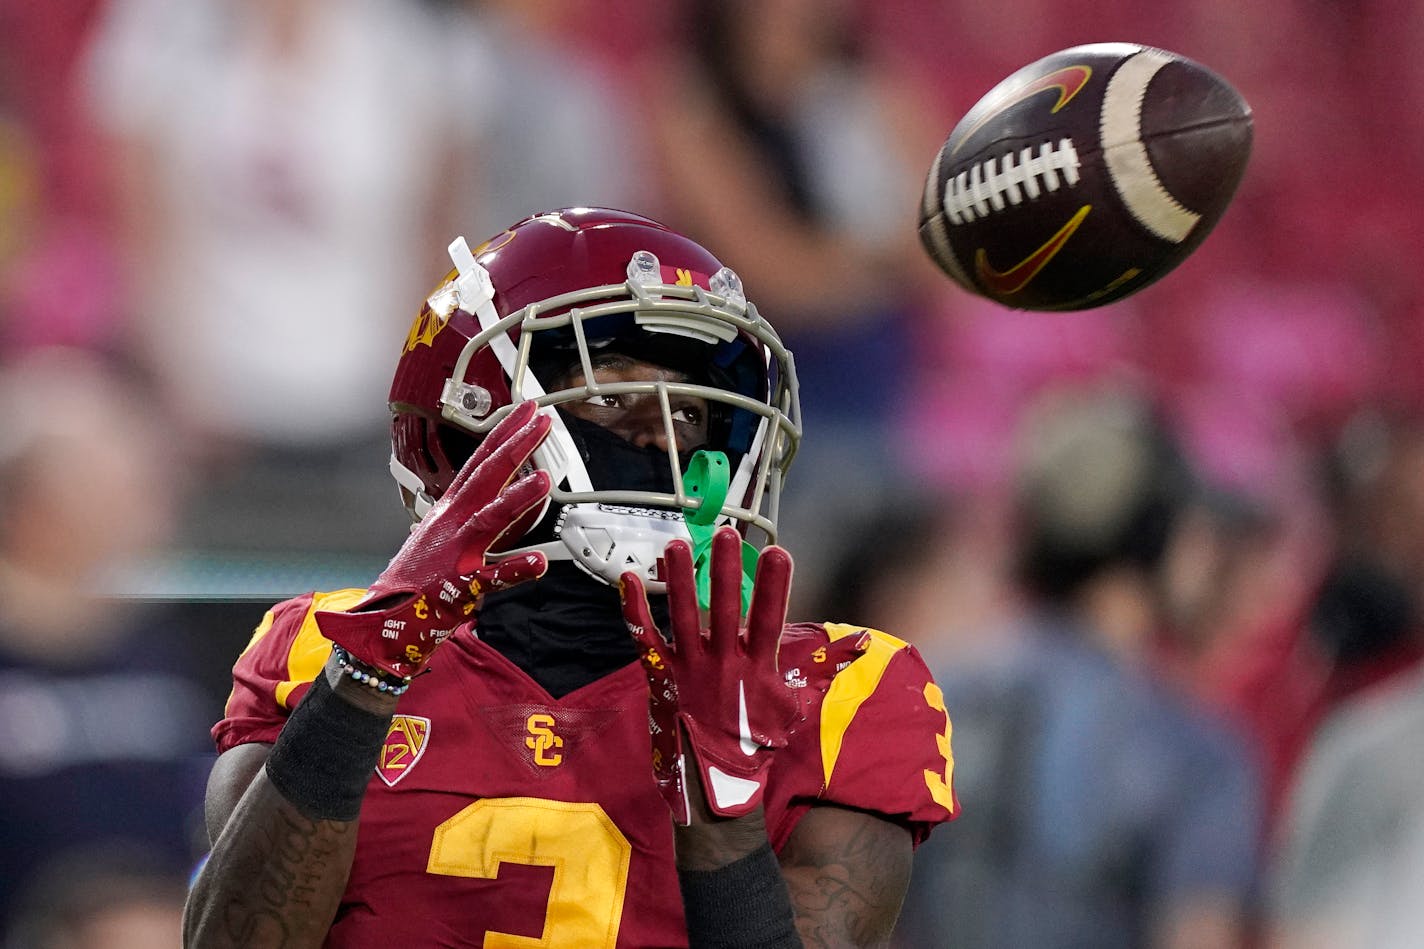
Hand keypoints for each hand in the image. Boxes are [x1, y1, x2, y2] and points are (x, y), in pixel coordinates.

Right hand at [316, 401, 551, 680]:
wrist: (385, 617)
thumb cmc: (419, 576)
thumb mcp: (445, 532)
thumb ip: (477, 512)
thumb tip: (507, 494)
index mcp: (452, 508)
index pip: (482, 461)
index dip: (505, 433)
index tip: (528, 410)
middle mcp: (454, 522)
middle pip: (488, 477)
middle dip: (516, 446)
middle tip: (543, 421)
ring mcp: (456, 553)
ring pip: (489, 520)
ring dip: (516, 499)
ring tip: (544, 480)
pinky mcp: (459, 587)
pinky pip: (491, 578)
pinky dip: (513, 570)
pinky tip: (538, 563)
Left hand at [620, 527, 868, 822]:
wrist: (715, 789)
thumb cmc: (755, 746)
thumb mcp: (790, 711)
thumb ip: (815, 675)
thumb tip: (861, 650)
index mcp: (758, 669)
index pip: (770, 619)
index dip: (774, 585)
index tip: (779, 551)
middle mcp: (724, 664)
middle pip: (726, 606)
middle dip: (726, 568)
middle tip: (726, 533)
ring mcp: (690, 669)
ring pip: (683, 615)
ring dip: (681, 578)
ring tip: (677, 544)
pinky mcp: (663, 677)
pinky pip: (645, 638)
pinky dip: (635, 609)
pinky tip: (629, 579)